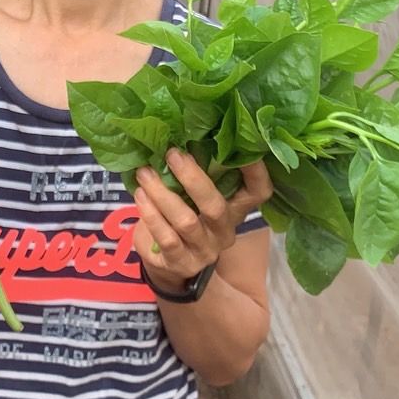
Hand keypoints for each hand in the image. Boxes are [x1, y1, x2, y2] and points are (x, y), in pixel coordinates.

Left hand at [131, 149, 272, 295]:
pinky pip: (166, 238)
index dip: (255, 171)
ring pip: (186, 221)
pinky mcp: (181, 263)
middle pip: (215, 206)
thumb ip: (198, 175)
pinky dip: (151, 215)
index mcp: (235, 210)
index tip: (240, 146)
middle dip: (192, 178)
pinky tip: (140, 196)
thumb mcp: (196, 198)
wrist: (170, 264)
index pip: (258, 192)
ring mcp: (204, 250)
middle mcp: (224, 231)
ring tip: (144, 173)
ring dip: (162, 194)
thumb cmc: (184, 215)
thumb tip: (179, 134)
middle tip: (171, 154)